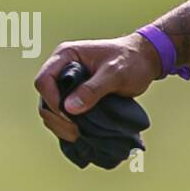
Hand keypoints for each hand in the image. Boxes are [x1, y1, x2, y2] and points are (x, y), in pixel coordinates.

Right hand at [34, 33, 161, 142]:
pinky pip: (63, 114)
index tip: (69, 115)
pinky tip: (78, 134)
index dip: (52, 100)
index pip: (44, 80)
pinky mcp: (74, 96)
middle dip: (57, 117)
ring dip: (61, 125)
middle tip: (75, 131)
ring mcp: (67, 84)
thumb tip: (69, 108)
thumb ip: (93, 89)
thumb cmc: (131, 60)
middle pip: (45, 98)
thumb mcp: (115, 72)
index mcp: (66, 55)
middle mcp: (61, 69)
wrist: (144, 60)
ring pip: (52, 109)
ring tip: (78, 135)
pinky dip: (67, 125)